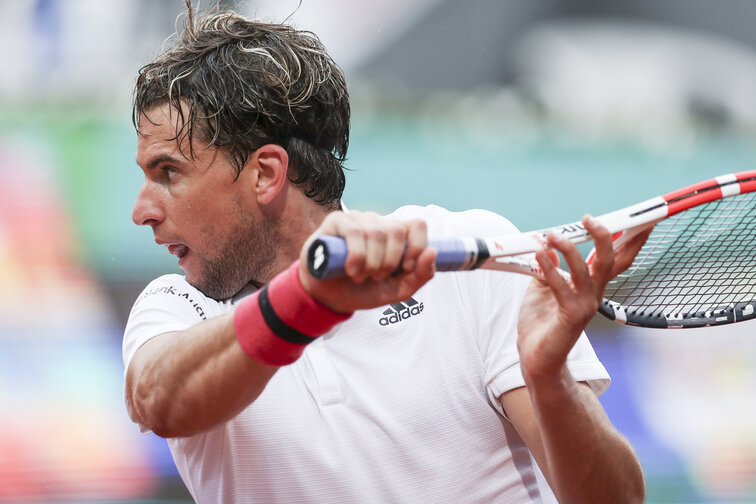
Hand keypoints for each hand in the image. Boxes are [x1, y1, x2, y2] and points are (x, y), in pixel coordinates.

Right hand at [298, 211, 436, 312]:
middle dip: (390, 261)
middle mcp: (377, 223)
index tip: (407, 268)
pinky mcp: (336, 221)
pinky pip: (354, 231)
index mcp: (395, 235)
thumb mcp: (398, 290)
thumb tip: (433, 251)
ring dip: (371, 262)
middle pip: (397, 231)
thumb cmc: (364, 291)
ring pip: (376, 232)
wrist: (329, 299)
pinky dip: (356, 256)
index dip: (417, 246)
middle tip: (377, 276)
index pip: (417, 225)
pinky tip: (350, 270)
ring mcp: (357, 219)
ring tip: (360, 276)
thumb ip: (421, 275)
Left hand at [517, 216, 651, 382]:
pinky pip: (562, 287)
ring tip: (552, 234)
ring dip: (569, 248)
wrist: (535, 357)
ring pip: (586, 270)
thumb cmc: (541, 322)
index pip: (617, 258)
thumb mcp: (543, 287)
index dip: (630, 239)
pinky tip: (540, 255)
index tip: (639, 218)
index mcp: (591, 285)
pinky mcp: (571, 316)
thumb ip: (548, 267)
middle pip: (610, 260)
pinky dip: (550, 269)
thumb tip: (549, 246)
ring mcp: (585, 306)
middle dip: (605, 236)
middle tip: (590, 218)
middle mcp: (594, 294)